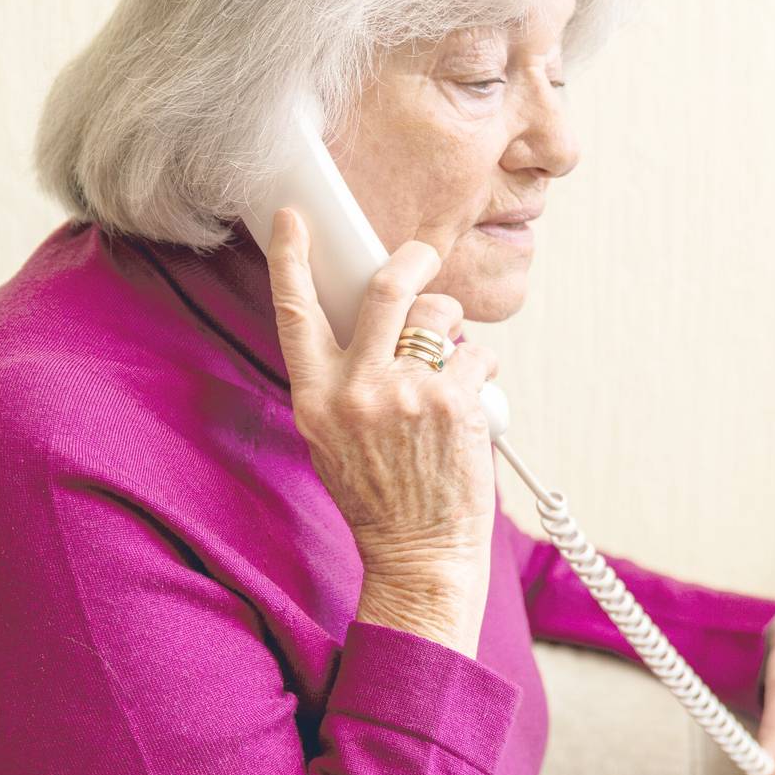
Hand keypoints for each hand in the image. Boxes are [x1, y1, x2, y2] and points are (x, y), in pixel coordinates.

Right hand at [264, 207, 501, 654]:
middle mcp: (354, 390)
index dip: (291, 259)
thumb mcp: (334, 438)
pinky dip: (482, 370)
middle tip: (423, 258)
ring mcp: (404, 394)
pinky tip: (475, 399)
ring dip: (453, 326)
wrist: (418, 555)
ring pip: (438, 315)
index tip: (292, 219)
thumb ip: (343, 381)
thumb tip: (372, 324)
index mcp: (315, 398)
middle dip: (412, 262)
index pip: (295, 314)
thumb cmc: (379, 498)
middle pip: (384, 289)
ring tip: (453, 360)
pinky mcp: (452, 404)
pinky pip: (477, 356)